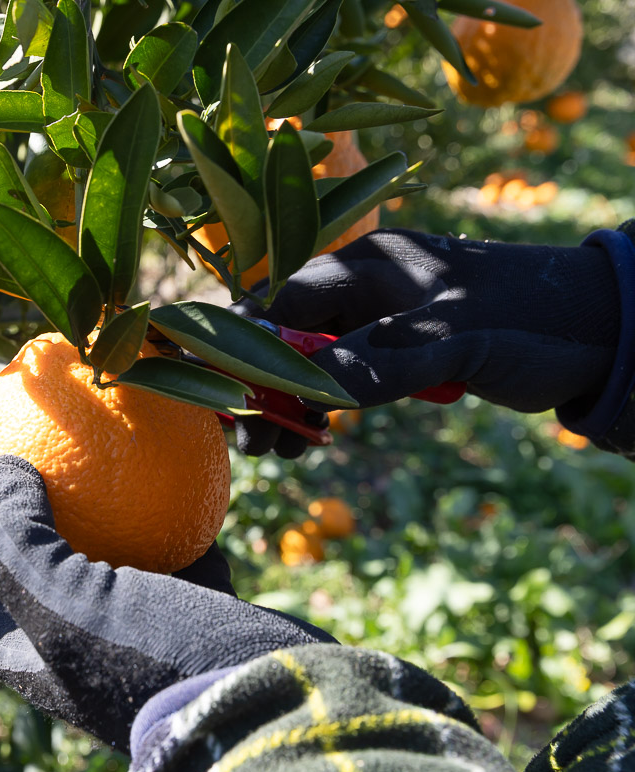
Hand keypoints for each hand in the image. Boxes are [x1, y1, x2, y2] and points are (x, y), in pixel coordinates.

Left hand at [0, 455, 334, 751]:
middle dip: (31, 519)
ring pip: (112, 559)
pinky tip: (178, 467)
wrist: (276, 706)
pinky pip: (178, 556)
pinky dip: (174, 516)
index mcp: (38, 661)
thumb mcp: (66, 604)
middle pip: (38, 575)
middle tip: (33, 454)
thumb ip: (14, 541)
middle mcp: (85, 650)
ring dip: (105, 510)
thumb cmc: (158, 658)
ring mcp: (144, 635)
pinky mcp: (200, 617)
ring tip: (102, 451)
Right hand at [232, 228, 622, 455]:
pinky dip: (324, 403)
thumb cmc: (536, 320)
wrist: (606, 330)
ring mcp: (382, 316)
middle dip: (264, 386)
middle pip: (288, 333)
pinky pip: (343, 373)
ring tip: (282, 448)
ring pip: (311, 357)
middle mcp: (367, 285)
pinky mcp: (400, 347)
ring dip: (290, 401)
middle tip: (258, 441)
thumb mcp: (457, 340)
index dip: (250, 350)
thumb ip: (384, 360)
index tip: (234, 402)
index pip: (284, 302)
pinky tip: (318, 434)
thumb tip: (311, 391)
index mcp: (371, 263)